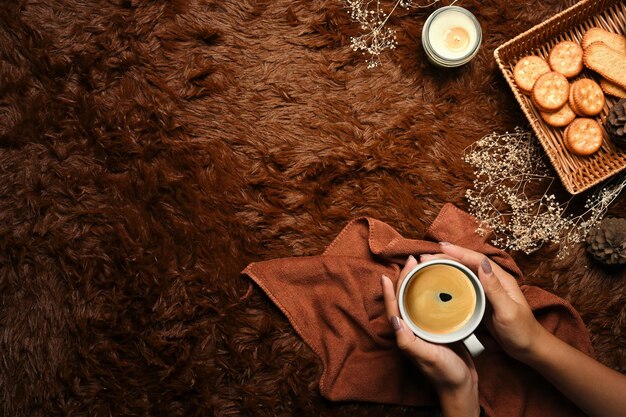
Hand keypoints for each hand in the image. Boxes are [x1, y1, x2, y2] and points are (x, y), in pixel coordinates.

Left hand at [381, 256, 479, 416]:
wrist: (463, 387)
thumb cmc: (445, 374)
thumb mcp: (428, 358)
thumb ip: (410, 342)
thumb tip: (394, 321)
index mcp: (406, 334)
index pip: (394, 307)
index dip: (389, 290)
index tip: (389, 272)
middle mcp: (412, 330)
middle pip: (404, 299)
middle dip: (405, 279)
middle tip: (412, 260)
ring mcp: (425, 329)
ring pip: (416, 300)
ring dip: (417, 283)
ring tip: (423, 266)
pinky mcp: (438, 329)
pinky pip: (430, 306)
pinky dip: (431, 292)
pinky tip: (439, 284)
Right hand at [423, 243, 548, 361]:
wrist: (529, 349)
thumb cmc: (522, 331)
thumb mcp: (508, 311)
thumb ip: (494, 289)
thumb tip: (482, 264)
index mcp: (501, 279)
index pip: (477, 260)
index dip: (458, 252)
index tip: (440, 248)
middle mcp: (493, 281)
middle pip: (468, 263)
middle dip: (448, 257)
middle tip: (426, 257)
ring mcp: (486, 291)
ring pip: (464, 273)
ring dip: (447, 267)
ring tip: (428, 265)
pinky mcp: (480, 301)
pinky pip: (463, 286)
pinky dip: (450, 280)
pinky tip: (440, 282)